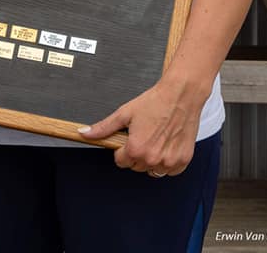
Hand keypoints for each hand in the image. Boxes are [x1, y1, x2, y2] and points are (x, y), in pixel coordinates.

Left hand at [78, 77, 199, 176]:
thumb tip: (84, 133)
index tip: (127, 139)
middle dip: (135, 153)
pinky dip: (166, 161)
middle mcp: (153, 159)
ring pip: (152, 171)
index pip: (120, 161)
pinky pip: (170, 171)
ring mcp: (169, 162)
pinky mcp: (183, 161)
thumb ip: (103, 127)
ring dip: (150, 159)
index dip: (121, 149)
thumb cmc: (154, 103)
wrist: (180, 96)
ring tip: (154, 139)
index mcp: (136, 149)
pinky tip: (165, 144)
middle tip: (142, 135)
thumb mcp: (124, 113)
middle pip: (136, 166)